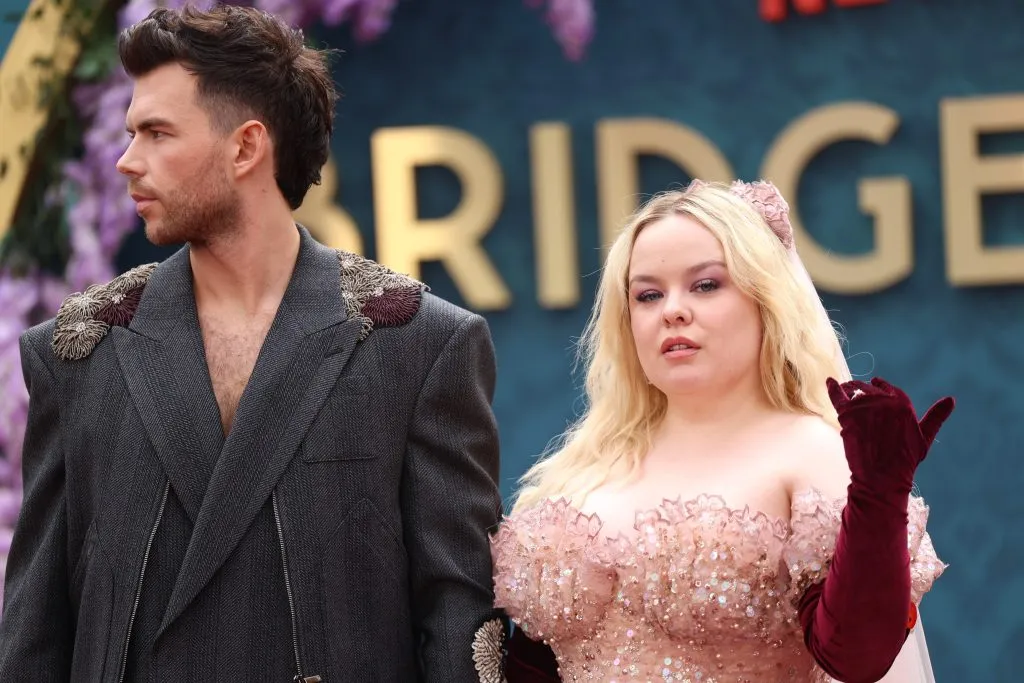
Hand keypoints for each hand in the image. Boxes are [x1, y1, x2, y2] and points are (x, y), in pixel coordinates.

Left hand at [826, 377, 954, 493]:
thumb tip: (952, 399)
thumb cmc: (905, 461)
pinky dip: (832, 388)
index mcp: (902, 404)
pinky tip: (829, 382)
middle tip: (857, 389)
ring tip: (846, 389)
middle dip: (863, 389)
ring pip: (854, 391)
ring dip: (849, 388)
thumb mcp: (924, 438)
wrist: (882, 477)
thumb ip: (936, 417)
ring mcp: (864, 407)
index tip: (875, 383)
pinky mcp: (846, 415)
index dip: (881, 386)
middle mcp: (883, 402)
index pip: (889, 388)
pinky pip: (837, 396)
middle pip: (869, 389)